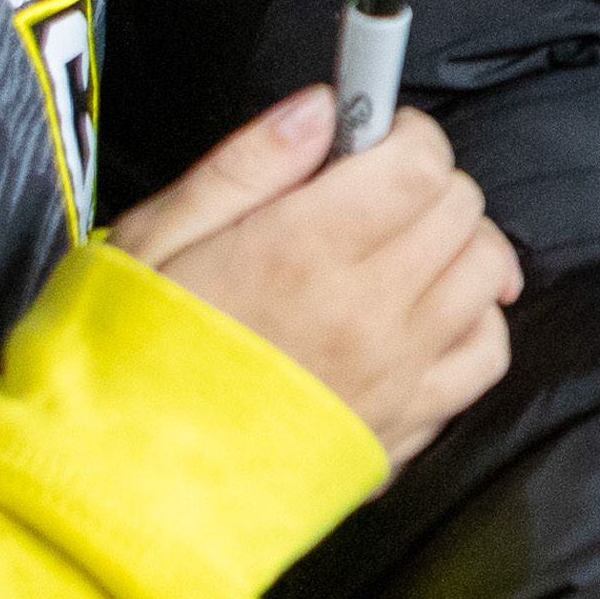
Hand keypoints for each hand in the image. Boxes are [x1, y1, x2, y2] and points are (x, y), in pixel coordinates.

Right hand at [113, 91, 520, 470]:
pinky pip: (485, 355)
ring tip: (396, 247)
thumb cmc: (118, 361)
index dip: (402, 134)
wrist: (115, 491)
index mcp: (303, 252)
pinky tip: (424, 314)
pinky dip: (472, 322)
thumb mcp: (154, 237)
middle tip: (369, 193)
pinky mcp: (403, 427)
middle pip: (460, 210)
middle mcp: (366, 312)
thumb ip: (249, 163)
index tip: (366, 139)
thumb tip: (322, 107)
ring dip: (455, 245)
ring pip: (485, 274)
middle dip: (424, 182)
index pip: (419, 163)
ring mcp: (394, 375)